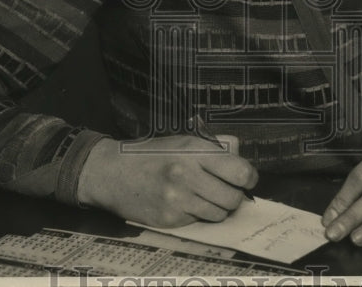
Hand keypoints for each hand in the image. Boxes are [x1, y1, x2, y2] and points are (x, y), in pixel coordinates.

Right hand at [77, 135, 257, 227]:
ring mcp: (178, 200)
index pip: (240, 172)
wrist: (112, 173)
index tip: (247, 179)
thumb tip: (240, 161)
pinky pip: (199, 221)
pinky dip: (198, 214)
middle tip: (227, 190)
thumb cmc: (149, 155)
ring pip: (218, 214)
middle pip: (232, 198)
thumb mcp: (181, 141)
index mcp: (194, 151)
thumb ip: (212, 150)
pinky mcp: (170, 219)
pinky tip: (186, 203)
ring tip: (206, 196)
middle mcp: (187, 175)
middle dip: (234, 196)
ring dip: (218, 207)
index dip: (249, 178)